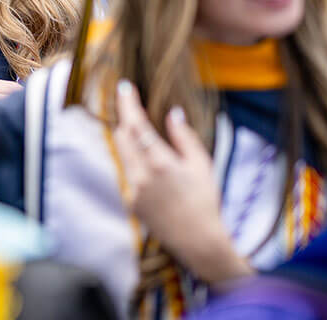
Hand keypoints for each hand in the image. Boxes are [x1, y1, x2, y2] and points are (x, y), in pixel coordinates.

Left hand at [112, 81, 252, 285]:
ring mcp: (132, 189)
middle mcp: (141, 175)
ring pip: (121, 152)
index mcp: (160, 163)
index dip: (128, 104)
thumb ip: (183, 136)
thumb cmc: (205, 201)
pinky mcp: (130, 200)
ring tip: (134, 121)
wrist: (197, 240)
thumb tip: (172, 113)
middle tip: (128, 100)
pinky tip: (140, 152)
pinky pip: (125, 170)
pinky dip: (130, 156)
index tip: (124, 86)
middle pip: (122, 136)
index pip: (136, 125)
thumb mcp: (201, 164)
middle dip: (124, 116)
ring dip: (125, 135)